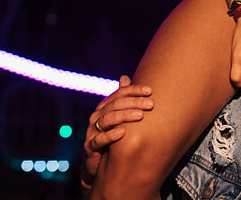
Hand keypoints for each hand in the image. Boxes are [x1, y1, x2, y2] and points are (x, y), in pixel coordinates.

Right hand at [79, 76, 152, 194]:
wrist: (96, 164)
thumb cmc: (110, 138)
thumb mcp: (117, 118)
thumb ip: (121, 99)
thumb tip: (124, 77)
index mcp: (104, 107)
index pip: (119, 94)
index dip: (134, 90)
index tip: (150, 91)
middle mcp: (97, 116)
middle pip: (115, 105)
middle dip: (134, 102)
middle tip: (150, 104)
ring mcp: (92, 131)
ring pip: (107, 119)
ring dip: (124, 116)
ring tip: (140, 115)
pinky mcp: (90, 147)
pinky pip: (99, 140)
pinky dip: (110, 136)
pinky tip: (122, 133)